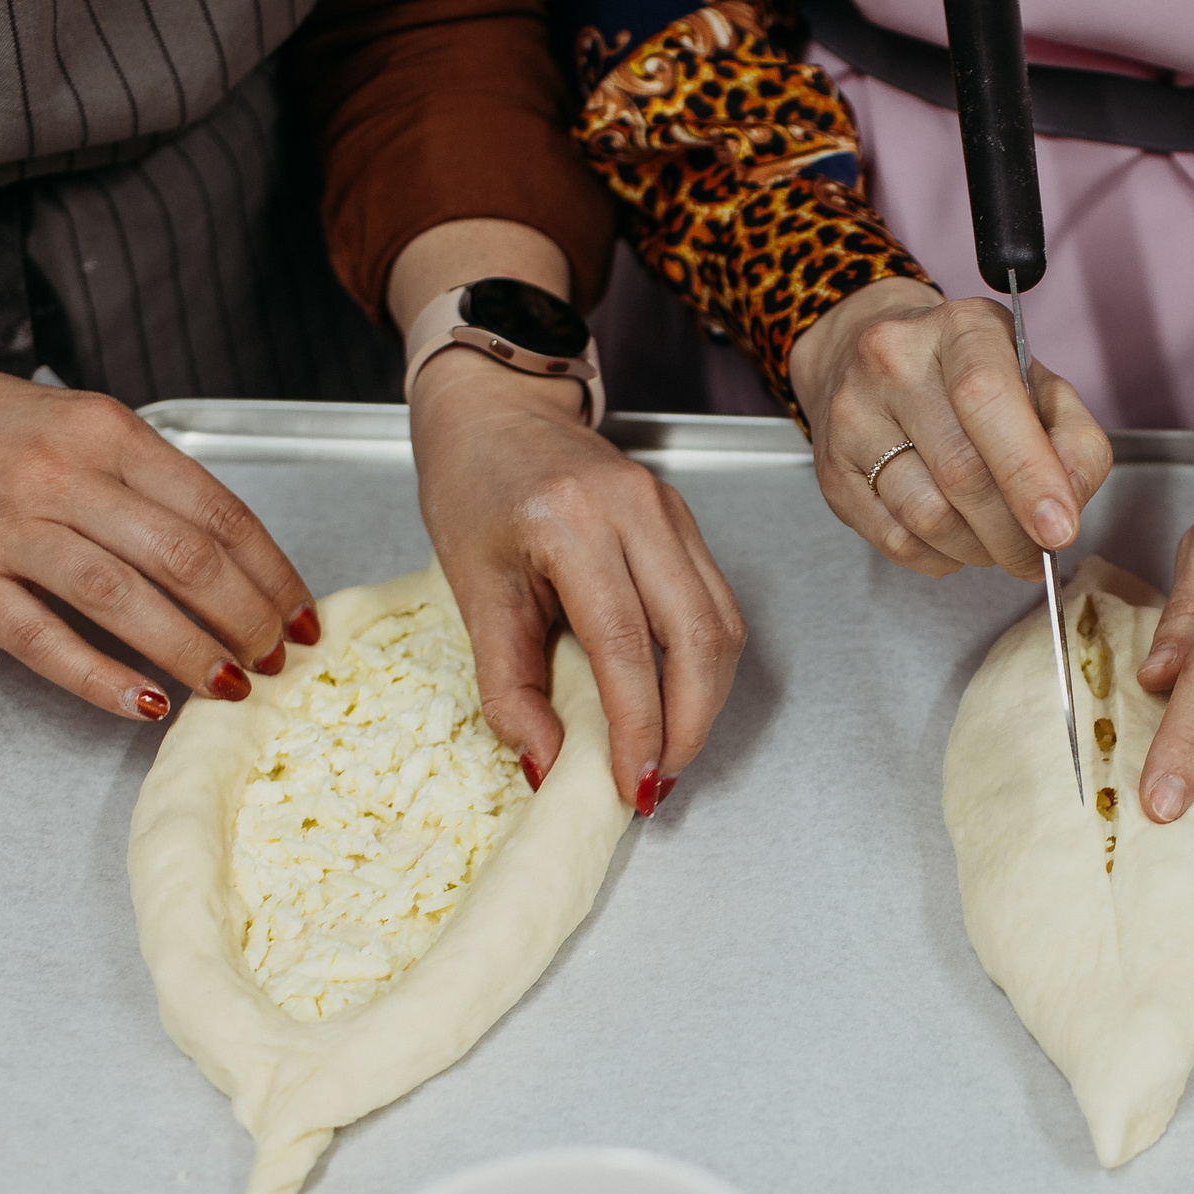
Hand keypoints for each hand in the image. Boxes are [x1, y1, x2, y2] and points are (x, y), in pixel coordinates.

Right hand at [0, 312, 311, 718]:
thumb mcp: (78, 422)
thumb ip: (147, 476)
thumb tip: (233, 551)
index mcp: (108, 431)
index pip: (220, 511)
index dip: (273, 573)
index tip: (303, 615)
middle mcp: (63, 473)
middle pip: (186, 557)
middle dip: (246, 618)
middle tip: (275, 658)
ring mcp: (7, 526)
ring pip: (122, 598)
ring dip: (189, 650)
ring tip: (229, 684)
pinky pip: (41, 638)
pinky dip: (101, 678)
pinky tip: (144, 704)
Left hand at [397, 221, 744, 813]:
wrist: (499, 408)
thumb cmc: (472, 487)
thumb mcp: (471, 589)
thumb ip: (508, 682)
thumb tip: (545, 763)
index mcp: (573, 523)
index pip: (626, 645)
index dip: (638, 725)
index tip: (631, 784)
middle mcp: (638, 512)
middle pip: (698, 639)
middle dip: (689, 725)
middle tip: (659, 780)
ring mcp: (672, 512)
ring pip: (723, 626)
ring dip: (706, 701)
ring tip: (670, 750)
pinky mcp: (687, 521)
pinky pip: (716, 605)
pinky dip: (705, 665)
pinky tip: (677, 700)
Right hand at [789, 277, 1110, 579]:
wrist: (865, 360)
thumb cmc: (966, 377)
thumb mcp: (1036, 383)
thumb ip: (1071, 439)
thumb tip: (1068, 504)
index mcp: (960, 328)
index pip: (988, 399)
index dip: (1029, 473)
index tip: (1059, 529)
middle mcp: (894, 361)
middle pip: (961, 471)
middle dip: (1013, 533)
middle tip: (1038, 556)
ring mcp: (853, 416)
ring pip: (927, 515)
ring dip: (978, 549)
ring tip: (997, 544)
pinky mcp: (832, 472)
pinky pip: (895, 540)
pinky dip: (940, 556)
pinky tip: (955, 541)